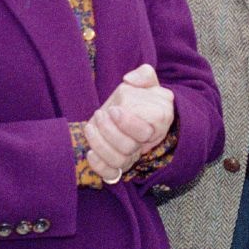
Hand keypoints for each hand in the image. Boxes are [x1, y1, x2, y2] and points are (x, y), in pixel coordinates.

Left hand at [84, 64, 174, 180]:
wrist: (128, 112)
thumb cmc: (139, 97)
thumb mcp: (147, 82)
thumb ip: (144, 74)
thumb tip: (130, 79)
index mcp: (159, 121)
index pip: (148, 130)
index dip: (129, 122)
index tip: (114, 109)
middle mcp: (147, 141)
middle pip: (130, 146)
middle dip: (110, 131)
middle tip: (100, 114)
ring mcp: (134, 154)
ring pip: (119, 160)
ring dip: (100, 143)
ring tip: (91, 126)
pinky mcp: (119, 165)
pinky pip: (111, 174)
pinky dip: (99, 166)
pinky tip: (90, 152)